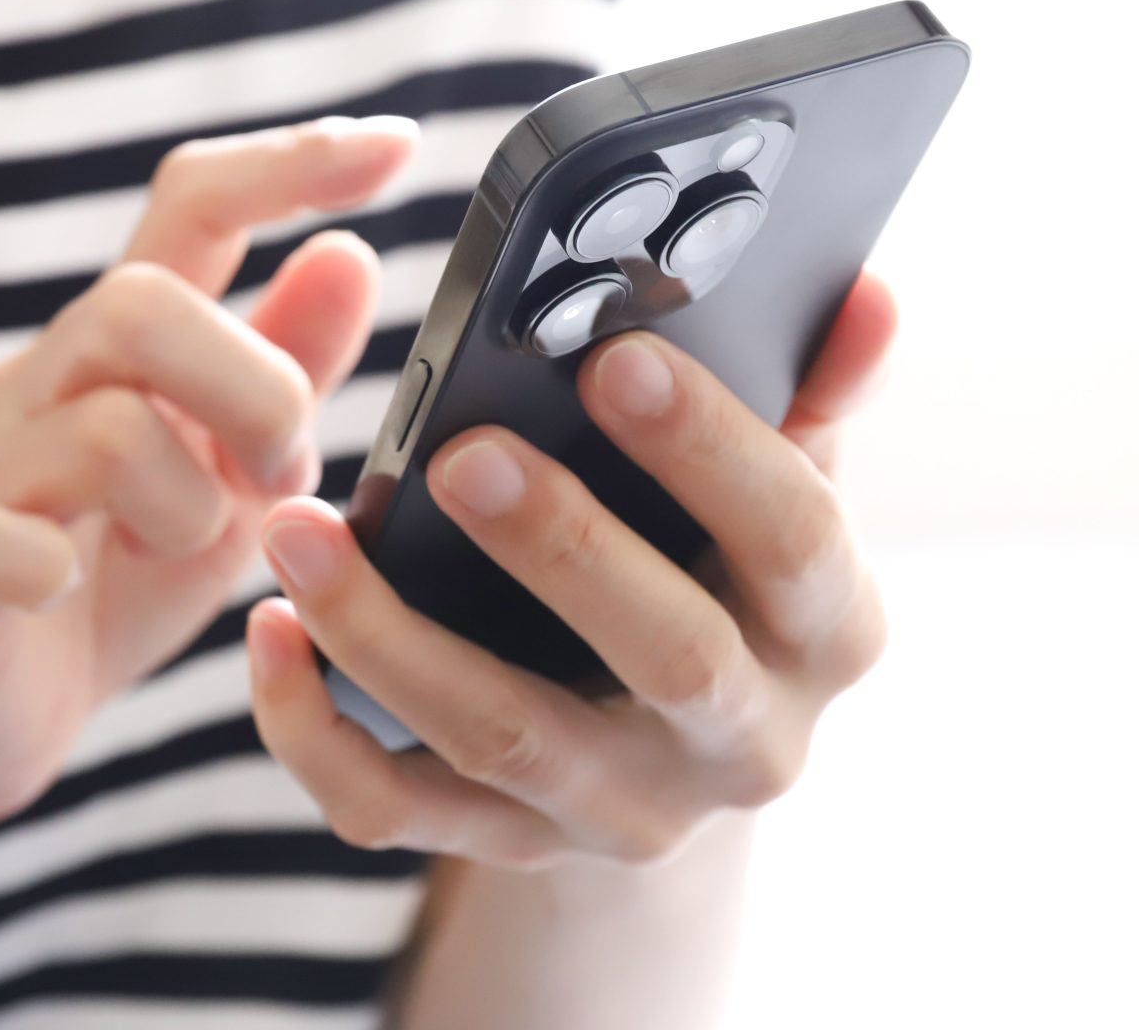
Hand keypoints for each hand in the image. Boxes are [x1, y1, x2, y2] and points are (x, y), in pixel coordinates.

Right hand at [0, 116, 417, 838]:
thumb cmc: (113, 583)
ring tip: (191, 552)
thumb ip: (283, 371)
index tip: (396, 145)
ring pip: (103, 428)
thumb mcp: (231, 478)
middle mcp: (42, 382)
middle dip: (251, 389)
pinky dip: (46, 563)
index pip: (192, 206)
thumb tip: (349, 254)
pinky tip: (67, 585)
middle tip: (280, 472)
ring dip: (188, 501)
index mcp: (121, 351)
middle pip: (139, 304)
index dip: (289, 164)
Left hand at [246, 275, 897, 867]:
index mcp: (828, 631)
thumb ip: (810, 397)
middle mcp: (743, 741)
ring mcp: (622, 808)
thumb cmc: (718, 575)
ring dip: (392, 635)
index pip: (797, 539)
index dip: (715, 451)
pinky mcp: (509, 845)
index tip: (617, 358)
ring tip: (302, 531)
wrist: (670, 756)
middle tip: (461, 454)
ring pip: (504, 736)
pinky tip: (271, 633)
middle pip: (667, 658)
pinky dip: (316, 734)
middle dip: (564, 551)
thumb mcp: (779, 495)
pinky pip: (395, 810)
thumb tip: (866, 293)